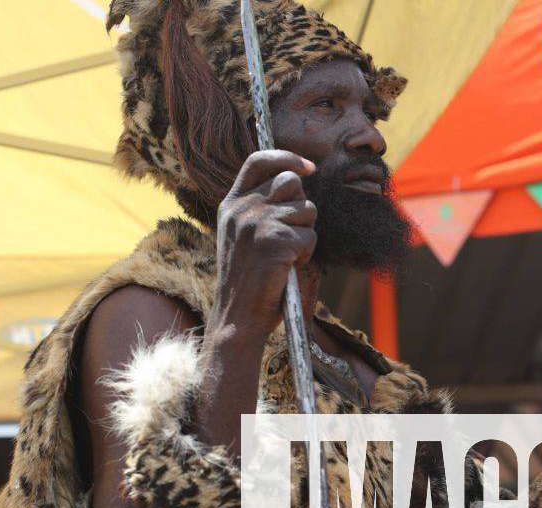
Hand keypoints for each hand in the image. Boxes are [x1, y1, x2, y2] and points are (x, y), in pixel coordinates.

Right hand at [211, 150, 317, 339]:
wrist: (239, 315)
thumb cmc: (248, 279)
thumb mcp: (243, 235)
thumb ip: (259, 206)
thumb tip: (297, 180)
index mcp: (231, 204)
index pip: (259, 161)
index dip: (287, 157)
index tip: (308, 167)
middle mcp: (242, 209)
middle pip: (291, 182)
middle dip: (301, 206)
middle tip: (291, 233)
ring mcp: (257, 223)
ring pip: (306, 209)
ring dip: (305, 233)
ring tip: (286, 255)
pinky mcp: (275, 241)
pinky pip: (310, 235)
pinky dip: (306, 253)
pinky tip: (289, 267)